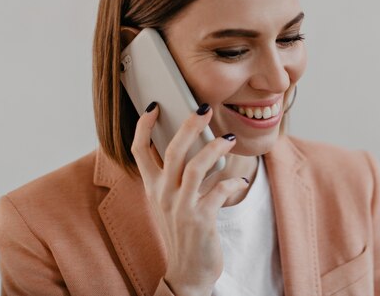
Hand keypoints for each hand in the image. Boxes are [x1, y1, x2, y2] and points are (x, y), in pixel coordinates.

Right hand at [130, 102, 248, 295]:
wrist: (187, 272)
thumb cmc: (182, 231)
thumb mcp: (171, 202)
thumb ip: (177, 176)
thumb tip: (196, 144)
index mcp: (153, 187)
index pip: (138, 151)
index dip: (143, 127)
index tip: (154, 106)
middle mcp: (163, 194)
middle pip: (172, 151)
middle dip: (189, 125)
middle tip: (204, 108)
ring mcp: (180, 207)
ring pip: (196, 167)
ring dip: (215, 148)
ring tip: (229, 139)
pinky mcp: (200, 219)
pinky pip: (219, 192)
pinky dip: (232, 182)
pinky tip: (240, 180)